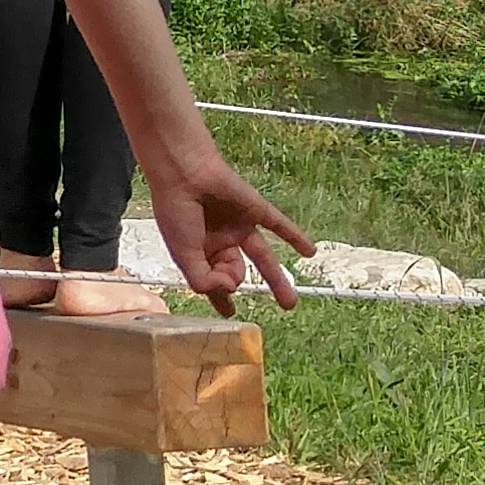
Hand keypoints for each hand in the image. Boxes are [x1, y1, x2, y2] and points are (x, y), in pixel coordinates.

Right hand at [150, 151, 314, 314]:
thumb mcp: (183, 255)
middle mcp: (219, 240)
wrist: (183, 172)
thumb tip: (230, 289)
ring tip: (290, 303)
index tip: (229, 312)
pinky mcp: (255, 210)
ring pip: (263, 258)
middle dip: (235, 283)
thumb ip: (203, 280)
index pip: (211, 280)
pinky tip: (309, 252)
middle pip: (234, 271)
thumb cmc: (175, 209)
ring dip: (277, 280)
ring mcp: (239, 226)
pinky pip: (279, 226)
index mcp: (197, 250)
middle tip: (238, 291)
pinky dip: (295, 238)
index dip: (218, 297)